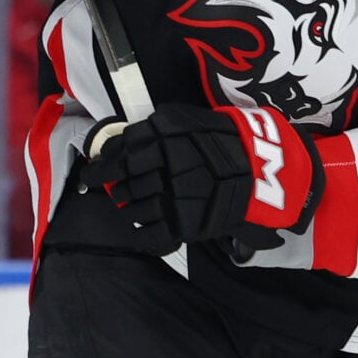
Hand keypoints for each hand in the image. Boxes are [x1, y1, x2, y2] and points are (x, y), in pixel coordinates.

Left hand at [81, 103, 318, 248]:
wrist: (261, 167)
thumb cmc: (223, 139)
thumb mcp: (185, 120)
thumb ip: (152, 130)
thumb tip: (118, 146)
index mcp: (158, 137)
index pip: (116, 154)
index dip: (102, 166)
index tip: (96, 171)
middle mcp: (160, 166)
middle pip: (121, 183)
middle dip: (116, 189)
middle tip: (118, 191)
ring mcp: (171, 197)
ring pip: (133, 210)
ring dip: (130, 210)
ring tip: (136, 208)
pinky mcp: (184, 224)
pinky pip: (150, 238)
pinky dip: (144, 237)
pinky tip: (148, 231)